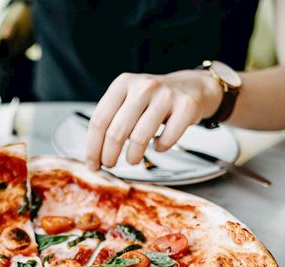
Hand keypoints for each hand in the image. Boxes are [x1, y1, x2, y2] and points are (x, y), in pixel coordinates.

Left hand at [85, 70, 222, 169]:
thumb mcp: (128, 100)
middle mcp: (143, 87)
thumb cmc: (154, 100)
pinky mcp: (186, 107)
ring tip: (132, 159)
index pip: (99, 120)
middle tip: (110, 165)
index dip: (93, 147)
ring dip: (133, 156)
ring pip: (140, 137)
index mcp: (123, 83)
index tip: (92, 163)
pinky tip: (158, 145)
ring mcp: (166, 95)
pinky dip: (160, 148)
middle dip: (109, 156)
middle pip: (116, 131)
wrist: (192, 87)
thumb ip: (112, 120)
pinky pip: (167, 139)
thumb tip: (95, 155)